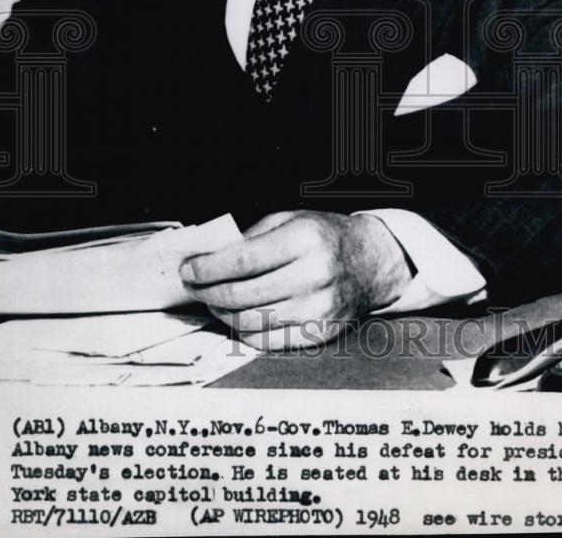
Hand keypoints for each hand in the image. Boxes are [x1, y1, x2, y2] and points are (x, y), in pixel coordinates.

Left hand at [179, 211, 412, 349]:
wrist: (371, 262)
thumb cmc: (326, 237)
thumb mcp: (291, 219)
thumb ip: (251, 236)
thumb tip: (208, 257)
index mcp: (305, 239)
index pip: (243, 260)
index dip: (208, 269)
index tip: (189, 270)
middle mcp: (314, 275)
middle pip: (242, 295)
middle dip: (208, 292)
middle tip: (194, 287)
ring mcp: (318, 310)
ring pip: (251, 322)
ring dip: (222, 314)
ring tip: (212, 301)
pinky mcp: (319, 334)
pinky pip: (267, 342)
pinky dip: (243, 332)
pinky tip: (236, 317)